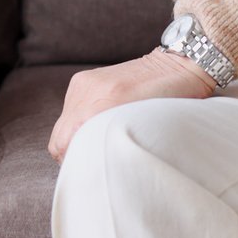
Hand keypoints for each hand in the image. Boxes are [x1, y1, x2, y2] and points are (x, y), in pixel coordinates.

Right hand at [47, 50, 216, 160]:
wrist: (178, 66)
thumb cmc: (171, 104)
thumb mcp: (147, 130)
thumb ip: (116, 144)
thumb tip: (96, 164)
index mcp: (105, 105)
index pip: (66, 146)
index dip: (75, 164)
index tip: (90, 171)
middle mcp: (89, 92)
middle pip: (59, 139)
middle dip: (71, 154)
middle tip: (92, 162)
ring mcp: (84, 84)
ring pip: (62, 126)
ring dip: (74, 137)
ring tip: (97, 141)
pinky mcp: (83, 79)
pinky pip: (69, 109)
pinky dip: (78, 121)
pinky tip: (99, 122)